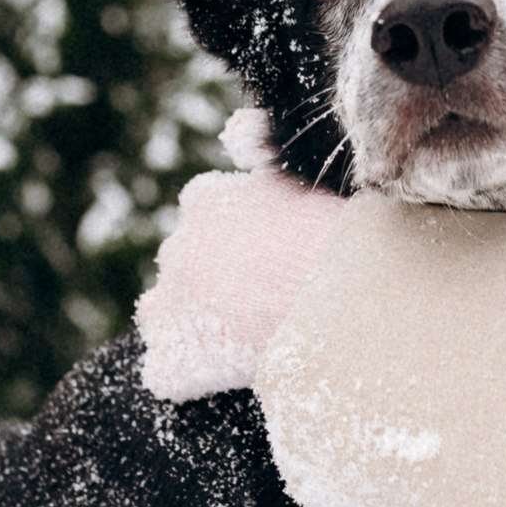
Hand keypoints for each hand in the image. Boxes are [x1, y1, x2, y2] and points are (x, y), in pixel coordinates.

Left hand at [135, 126, 342, 400]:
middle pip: (183, 265)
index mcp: (204, 200)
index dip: (236, 237)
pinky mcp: (173, 361)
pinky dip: (192, 378)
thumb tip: (235, 127)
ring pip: (164, 316)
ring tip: (245, 338)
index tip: (268, 251)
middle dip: (211, 280)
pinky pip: (169, 374)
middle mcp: (176, 248)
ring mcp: (169, 306)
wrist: (341, 298)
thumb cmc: (333, 235)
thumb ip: (259, 149)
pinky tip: (233, 375)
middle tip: (264, 298)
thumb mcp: (296, 174)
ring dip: (194, 326)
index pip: (204, 214)